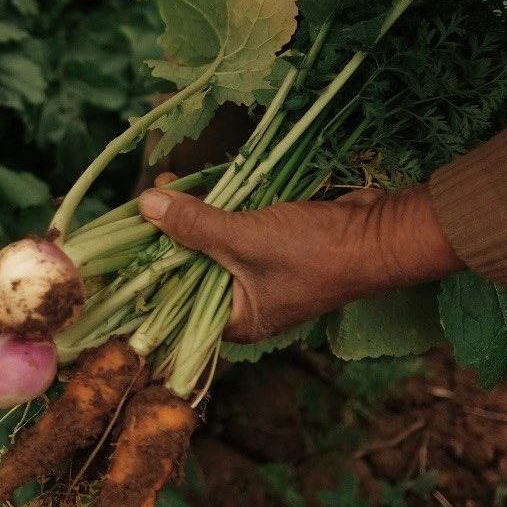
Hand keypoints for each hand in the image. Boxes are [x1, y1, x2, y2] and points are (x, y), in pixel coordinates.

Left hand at [136, 180, 462, 342]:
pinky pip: (235, 230)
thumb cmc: (315, 252)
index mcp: (236, 321)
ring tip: (167, 186)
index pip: (177, 303)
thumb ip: (193, 223)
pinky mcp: (274, 246)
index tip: (126, 240)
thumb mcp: (244, 237)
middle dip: (169, 235)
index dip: (150, 271)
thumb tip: (144, 206)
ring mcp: (260, 275)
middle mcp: (245, 303)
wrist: (380, 234)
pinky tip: (200, 186)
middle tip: (144, 203)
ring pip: (212, 246)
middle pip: (191, 269)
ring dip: (192, 217)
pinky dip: (219, 210)